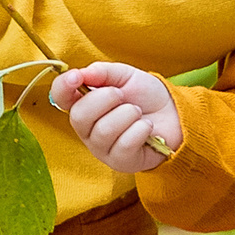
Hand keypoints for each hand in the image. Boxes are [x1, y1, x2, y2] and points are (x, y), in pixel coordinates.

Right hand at [48, 62, 182, 172]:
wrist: (174, 114)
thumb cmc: (145, 96)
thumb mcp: (125, 75)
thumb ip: (103, 72)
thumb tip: (82, 73)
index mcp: (84, 104)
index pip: (60, 97)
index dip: (63, 87)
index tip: (77, 77)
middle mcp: (87, 128)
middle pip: (79, 117)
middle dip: (105, 99)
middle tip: (122, 95)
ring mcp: (102, 148)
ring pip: (103, 131)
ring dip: (128, 114)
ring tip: (138, 112)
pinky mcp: (120, 162)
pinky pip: (124, 144)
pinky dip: (140, 130)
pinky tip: (146, 127)